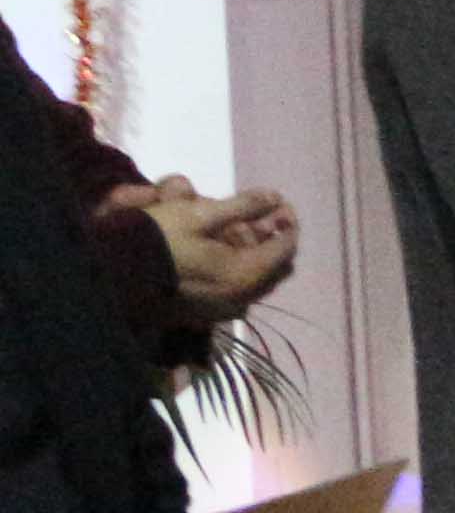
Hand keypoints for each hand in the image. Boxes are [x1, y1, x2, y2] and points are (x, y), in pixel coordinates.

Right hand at [129, 179, 296, 322]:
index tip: (281, 203)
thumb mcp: (199, 215)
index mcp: (246, 275)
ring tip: (233, 228)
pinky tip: (215, 248)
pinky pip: (231, 289)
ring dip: (250, 252)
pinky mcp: (203, 314)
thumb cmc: (156, 240)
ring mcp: (221, 310)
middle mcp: (240, 298)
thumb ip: (243, 207)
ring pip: (253, 278)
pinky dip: (232, 268)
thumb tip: (275, 198)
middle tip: (259, 216)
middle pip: (274, 267)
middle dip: (268, 239)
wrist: (110, 277)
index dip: (287, 222)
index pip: (285, 248)